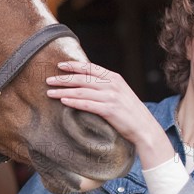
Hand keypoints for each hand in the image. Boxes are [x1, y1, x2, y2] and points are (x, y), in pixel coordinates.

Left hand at [46, 61, 173, 167]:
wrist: (144, 128)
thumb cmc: (130, 111)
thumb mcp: (119, 92)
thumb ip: (105, 85)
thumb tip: (86, 82)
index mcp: (114, 77)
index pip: (90, 68)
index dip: (74, 66)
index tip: (60, 66)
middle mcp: (112, 84)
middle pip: (82, 79)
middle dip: (63, 79)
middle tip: (48, 80)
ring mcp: (111, 97)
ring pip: (81, 91)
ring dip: (63, 91)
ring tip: (50, 92)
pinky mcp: (109, 110)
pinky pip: (87, 104)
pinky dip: (74, 102)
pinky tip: (63, 101)